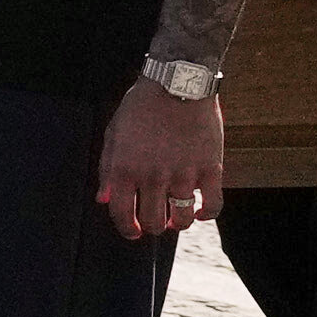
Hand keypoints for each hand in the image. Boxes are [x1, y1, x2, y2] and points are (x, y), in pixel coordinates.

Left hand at [98, 82, 223, 237]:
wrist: (177, 85)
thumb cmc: (141, 107)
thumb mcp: (113, 134)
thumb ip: (106, 169)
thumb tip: (103, 200)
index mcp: (125, 168)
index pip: (121, 213)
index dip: (126, 228)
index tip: (132, 231)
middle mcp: (152, 177)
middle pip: (152, 220)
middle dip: (151, 226)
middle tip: (154, 222)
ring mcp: (183, 175)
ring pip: (180, 218)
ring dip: (176, 224)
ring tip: (175, 219)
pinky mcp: (210, 169)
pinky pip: (212, 205)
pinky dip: (206, 215)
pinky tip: (199, 212)